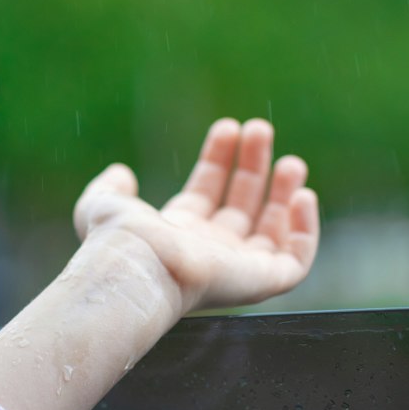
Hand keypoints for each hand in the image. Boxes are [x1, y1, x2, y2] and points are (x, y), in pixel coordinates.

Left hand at [73, 117, 318, 314]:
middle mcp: (209, 251)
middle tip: (260, 129)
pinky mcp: (261, 282)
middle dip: (254, 166)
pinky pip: (296, 260)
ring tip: (291, 162)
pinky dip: (305, 230)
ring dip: (284, 193)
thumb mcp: (103, 206)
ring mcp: (237, 268)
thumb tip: (121, 172)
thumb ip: (109, 188)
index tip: (227, 127)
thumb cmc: (119, 242)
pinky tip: (302, 196)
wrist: (139, 267)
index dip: (219, 158)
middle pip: (242, 205)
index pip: (207, 191)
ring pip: (272, 231)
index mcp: (178, 233)